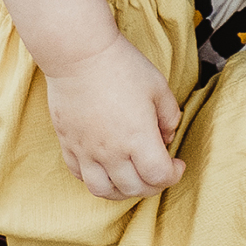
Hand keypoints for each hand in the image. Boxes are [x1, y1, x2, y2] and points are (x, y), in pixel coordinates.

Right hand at [46, 30, 185, 198]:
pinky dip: (96, 178)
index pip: (159, 177)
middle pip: (134, 189)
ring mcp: (86, 151)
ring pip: (104, 191)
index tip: (177, 163)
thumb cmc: (122, 66)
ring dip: (123, 190)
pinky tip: (105, 167)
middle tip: (157, 171)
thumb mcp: (159, 88)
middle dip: (152, 185)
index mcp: (138, 138)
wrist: (79, 55)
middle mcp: (111, 151)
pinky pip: (80, 175)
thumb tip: (167, 138)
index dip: (174, 175)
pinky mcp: (68, 145)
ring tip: (131, 177)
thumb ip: (170, 117)